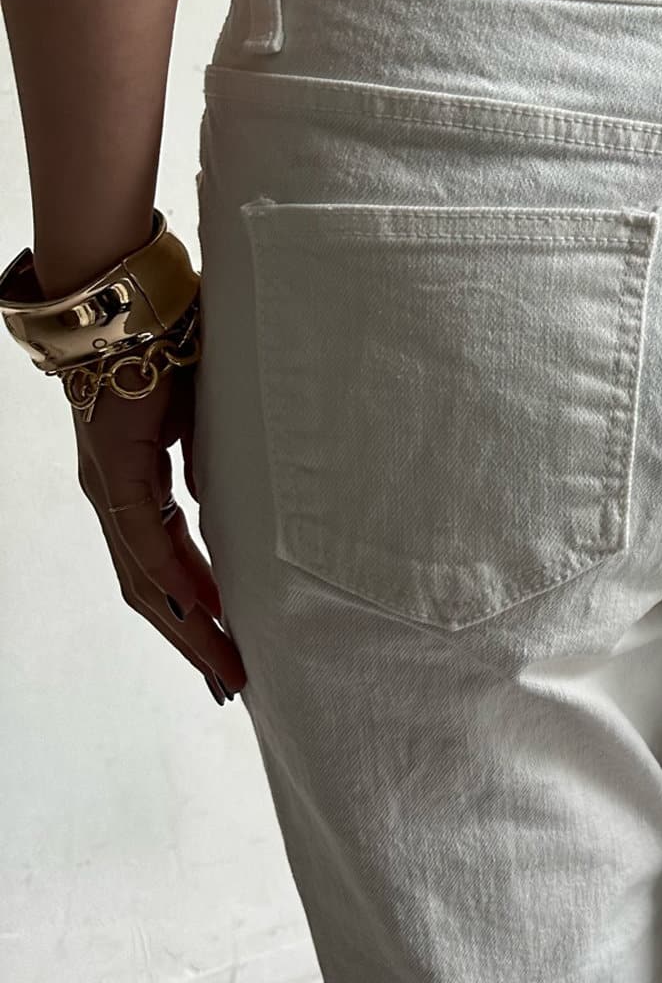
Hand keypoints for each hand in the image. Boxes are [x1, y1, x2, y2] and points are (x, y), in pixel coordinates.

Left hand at [72, 349, 247, 705]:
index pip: (159, 571)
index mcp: (131, 487)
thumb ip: (211, 466)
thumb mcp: (205, 422)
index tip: (226, 655)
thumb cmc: (170, 347)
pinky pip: (146, 540)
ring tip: (226, 667)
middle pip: (149, 591)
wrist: (127, 298)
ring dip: (187, 628)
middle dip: (192, 642)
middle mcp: (112, 497)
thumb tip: (226, 502)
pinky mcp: (115, 471)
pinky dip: (175, 580)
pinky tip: (203, 612)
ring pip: (144, 579)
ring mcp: (109, 488)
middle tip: (231, 684)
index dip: (191, 616)